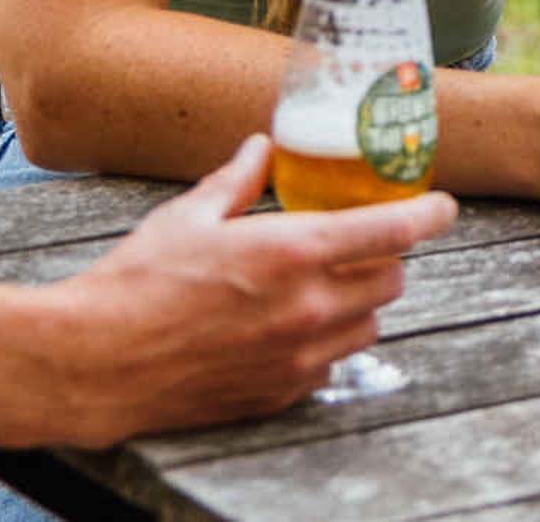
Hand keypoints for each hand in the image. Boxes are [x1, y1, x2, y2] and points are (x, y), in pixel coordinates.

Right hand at [29, 134, 455, 440]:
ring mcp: (297, 356)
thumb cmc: (135, 284)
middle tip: (360, 243)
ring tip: (323, 285)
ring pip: (369, 324)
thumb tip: (262, 147)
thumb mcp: (187, 217)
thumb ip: (237, 181)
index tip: (444, 207)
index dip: (429, 215)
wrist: (95, 363)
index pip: (393, 231)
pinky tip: (291, 327)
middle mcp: (307, 308)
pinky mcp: (280, 392)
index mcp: (291, 253)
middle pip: (391, 279)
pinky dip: (327, 343)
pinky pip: (332, 364)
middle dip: (386, 257)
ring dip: (360, 302)